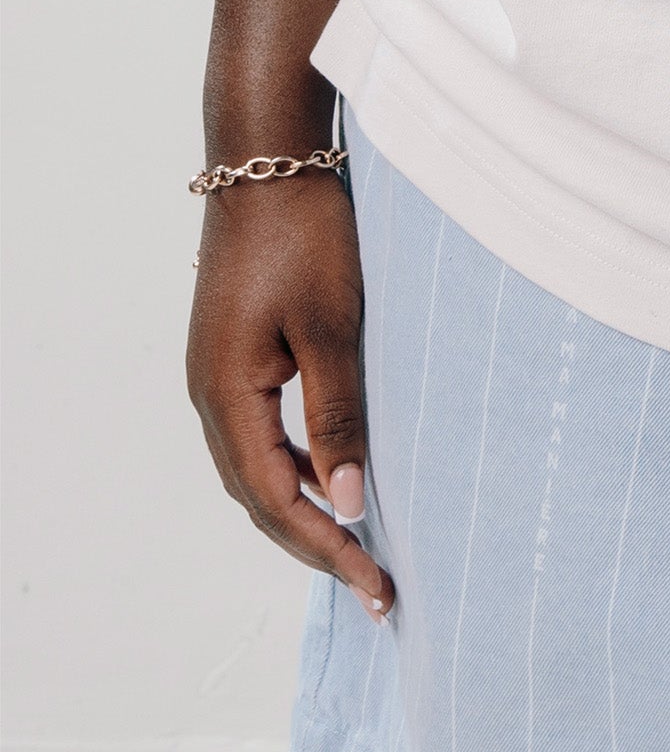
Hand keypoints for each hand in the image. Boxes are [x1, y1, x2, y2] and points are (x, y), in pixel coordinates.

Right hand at [188, 173, 392, 620]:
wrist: (267, 163)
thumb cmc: (303, 236)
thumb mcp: (333, 327)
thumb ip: (340, 416)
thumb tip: (354, 501)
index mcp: (227, 398)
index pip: (278, 499)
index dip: (328, 546)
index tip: (376, 585)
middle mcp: (210, 398)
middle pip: (261, 498)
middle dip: (318, 544)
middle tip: (376, 587)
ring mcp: (218, 379)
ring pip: (259, 472)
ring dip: (307, 512)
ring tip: (361, 549)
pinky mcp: (235, 360)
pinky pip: (263, 438)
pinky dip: (300, 470)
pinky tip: (339, 478)